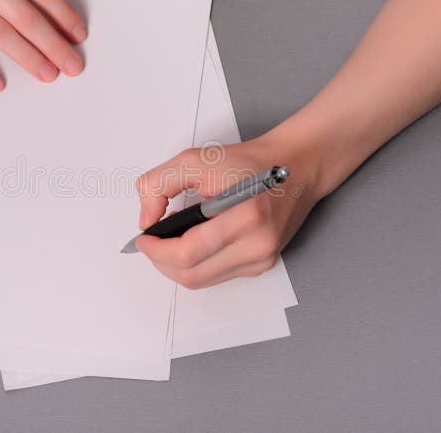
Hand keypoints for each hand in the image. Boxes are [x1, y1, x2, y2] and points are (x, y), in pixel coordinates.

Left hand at [135, 133, 321, 288]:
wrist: (296, 167)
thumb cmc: (251, 162)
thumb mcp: (196, 159)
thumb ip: (159, 184)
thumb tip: (146, 218)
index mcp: (246, 217)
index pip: (188, 253)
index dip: (157, 250)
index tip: (144, 238)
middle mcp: (258, 245)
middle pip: (192, 274)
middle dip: (162, 261)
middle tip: (152, 242)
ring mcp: (262, 259)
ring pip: (203, 280)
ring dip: (178, 265)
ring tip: (171, 239)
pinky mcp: (263, 264)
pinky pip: (218, 276)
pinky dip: (197, 264)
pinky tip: (192, 243)